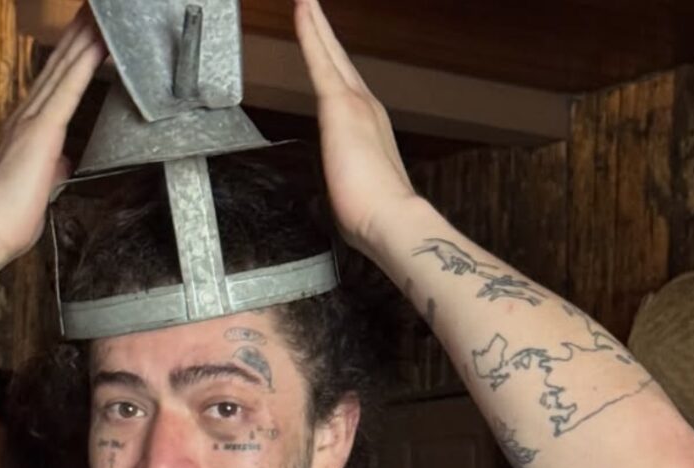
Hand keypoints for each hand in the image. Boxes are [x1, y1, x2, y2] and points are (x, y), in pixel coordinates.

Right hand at [0, 7, 105, 265]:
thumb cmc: (9, 216)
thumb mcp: (39, 187)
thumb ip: (51, 168)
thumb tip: (62, 161)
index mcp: (26, 129)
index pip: (55, 83)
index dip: (70, 55)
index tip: (85, 33)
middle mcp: (26, 116)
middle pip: (59, 64)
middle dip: (79, 34)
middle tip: (94, 9)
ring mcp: (33, 119)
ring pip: (64, 67)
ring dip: (84, 37)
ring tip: (99, 13)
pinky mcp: (42, 130)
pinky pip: (69, 88)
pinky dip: (85, 63)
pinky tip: (98, 43)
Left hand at [294, 0, 416, 258]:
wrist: (391, 219)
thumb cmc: (374, 215)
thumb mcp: (357, 194)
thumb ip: (349, 183)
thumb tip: (345, 196)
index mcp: (368, 128)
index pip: (343, 86)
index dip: (332, 62)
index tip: (323, 45)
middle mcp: (366, 108)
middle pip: (338, 58)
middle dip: (323, 31)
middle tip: (310, 4)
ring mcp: (355, 103)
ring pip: (328, 51)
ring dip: (315, 23)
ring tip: (305, 1)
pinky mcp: (339, 105)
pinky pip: (319, 58)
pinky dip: (310, 30)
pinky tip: (302, 8)